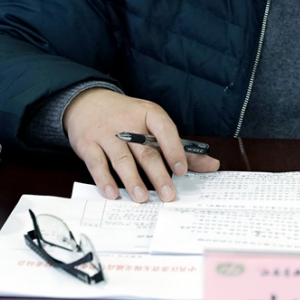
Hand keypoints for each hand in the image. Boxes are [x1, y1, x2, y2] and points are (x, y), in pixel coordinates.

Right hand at [62, 88, 219, 202]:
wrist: (87, 102)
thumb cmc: (127, 117)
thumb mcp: (153, 124)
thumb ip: (181, 147)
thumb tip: (212, 165)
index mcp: (148, 114)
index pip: (164, 129)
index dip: (174, 149)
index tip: (182, 170)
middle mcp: (128, 123)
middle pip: (145, 151)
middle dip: (158, 175)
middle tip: (169, 195)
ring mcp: (106, 134)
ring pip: (122, 159)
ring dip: (133, 180)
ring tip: (143, 198)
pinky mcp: (88, 144)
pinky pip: (97, 164)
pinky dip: (105, 180)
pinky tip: (113, 193)